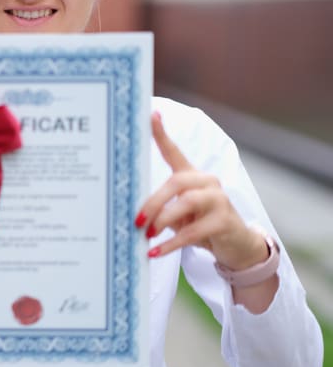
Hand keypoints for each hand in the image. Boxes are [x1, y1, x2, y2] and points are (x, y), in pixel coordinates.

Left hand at [136, 112, 266, 267]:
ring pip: (187, 203)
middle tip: (137, 221)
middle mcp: (207, 182)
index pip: (174, 151)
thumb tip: (130, 214)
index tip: (150, 115)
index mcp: (192, 176)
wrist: (235, 246)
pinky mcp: (225, 221)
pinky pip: (194, 231)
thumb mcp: (178, 213)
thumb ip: (160, 207)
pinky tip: (155, 252)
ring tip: (147, 235)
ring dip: (163, 220)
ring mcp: (219, 199)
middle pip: (176, 182)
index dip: (161, 133)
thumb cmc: (200, 225)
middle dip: (153, 202)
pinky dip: (171, 243)